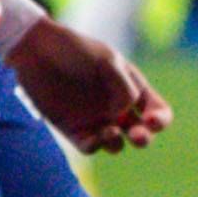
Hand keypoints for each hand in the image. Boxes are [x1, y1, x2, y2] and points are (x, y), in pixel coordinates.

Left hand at [6, 14, 170, 152]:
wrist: (37, 50)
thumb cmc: (75, 49)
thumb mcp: (107, 61)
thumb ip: (124, 87)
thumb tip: (124, 114)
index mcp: (131, 88)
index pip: (157, 111)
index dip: (160, 120)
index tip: (151, 120)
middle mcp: (115, 107)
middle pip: (141, 132)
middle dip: (144, 137)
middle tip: (137, 135)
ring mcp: (95, 120)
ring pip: (116, 144)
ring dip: (117, 142)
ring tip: (110, 131)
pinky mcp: (73, 129)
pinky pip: (90, 147)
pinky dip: (95, 146)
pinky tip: (93, 138)